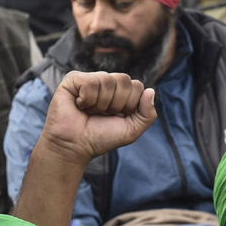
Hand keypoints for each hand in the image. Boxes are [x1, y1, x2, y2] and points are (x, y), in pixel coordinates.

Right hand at [38, 71, 156, 167]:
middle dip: (116, 104)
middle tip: (102, 114)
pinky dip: (87, 99)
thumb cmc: (101, 138)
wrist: (76, 146)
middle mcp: (107, 82)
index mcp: (121, 92)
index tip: (116, 117)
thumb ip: (147, 114)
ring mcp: (90, 79)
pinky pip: (90, 82)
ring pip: (107, 80)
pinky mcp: (73, 79)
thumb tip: (151, 90)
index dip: (129, 105)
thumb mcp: (131, 130)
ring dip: (100, 104)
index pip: (137, 86)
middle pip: (125, 80)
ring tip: (89, 111)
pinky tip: (79, 105)